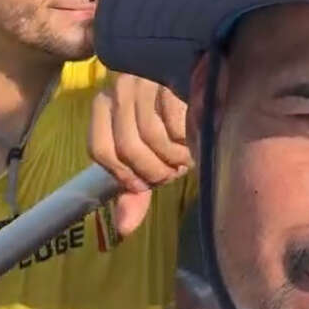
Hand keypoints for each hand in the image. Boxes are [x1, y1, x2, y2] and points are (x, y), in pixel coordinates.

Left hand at [89, 73, 191, 235]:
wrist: (207, 85)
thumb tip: (123, 229)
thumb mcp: (149, 159)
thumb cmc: (173, 126)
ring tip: (186, 153)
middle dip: (154, 170)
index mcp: (105, 104)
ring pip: (151, 138)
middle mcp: (120, 88)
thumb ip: (134, 190)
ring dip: (174, 157)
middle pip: (127, 148)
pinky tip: (196, 135)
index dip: (123, 174)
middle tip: (173, 168)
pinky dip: (188, 140)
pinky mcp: (173, 79)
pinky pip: (175, 126)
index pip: (100, 150)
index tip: (143, 181)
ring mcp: (146, 80)